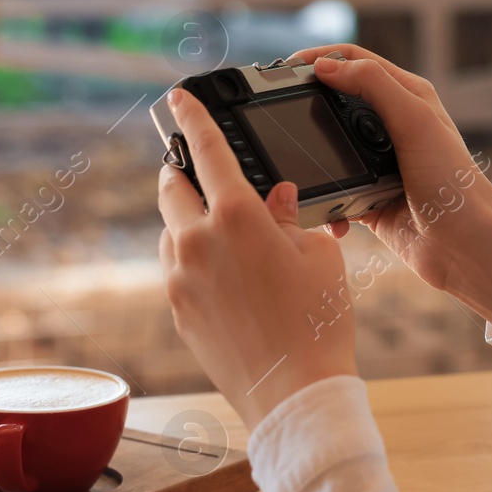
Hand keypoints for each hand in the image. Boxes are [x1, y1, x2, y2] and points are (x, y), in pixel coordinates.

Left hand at [157, 88, 357, 426]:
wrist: (295, 394)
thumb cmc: (319, 322)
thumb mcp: (320, 257)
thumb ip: (293, 218)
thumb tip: (277, 199)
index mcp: (237, 216)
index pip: (205, 148)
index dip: (190, 116)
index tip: (177, 97)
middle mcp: (197, 241)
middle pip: (171, 187)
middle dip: (182, 173)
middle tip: (201, 173)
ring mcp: (180, 278)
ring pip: (171, 230)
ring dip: (190, 222)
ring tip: (230, 241)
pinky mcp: (177, 310)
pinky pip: (176, 269)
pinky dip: (194, 260)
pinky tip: (228, 280)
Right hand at [288, 43, 491, 325]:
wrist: (467, 247)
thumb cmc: (454, 182)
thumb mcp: (415, 120)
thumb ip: (373, 86)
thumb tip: (326, 66)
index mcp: (408, 97)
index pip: (356, 62)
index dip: (320, 58)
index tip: (286, 67)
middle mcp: (394, 126)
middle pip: (337, 102)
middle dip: (308, 105)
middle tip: (276, 112)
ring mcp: (380, 164)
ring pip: (330, 149)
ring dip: (314, 159)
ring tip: (298, 166)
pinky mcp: (370, 199)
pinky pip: (334, 192)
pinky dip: (325, 203)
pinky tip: (329, 216)